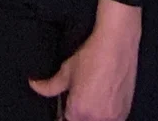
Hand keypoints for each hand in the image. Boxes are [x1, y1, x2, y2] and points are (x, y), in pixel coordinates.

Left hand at [29, 0, 140, 120]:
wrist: (116, 44)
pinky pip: (111, 120)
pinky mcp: (125, 113)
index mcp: (78, 112)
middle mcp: (96, 119)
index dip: (64, 114)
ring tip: (92, 98)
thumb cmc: (91, 57)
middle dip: (78, 115)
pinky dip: (105, 114)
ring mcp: (113, 118)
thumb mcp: (66, 71)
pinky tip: (103, 99)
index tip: (66, 106)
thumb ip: (48, 86)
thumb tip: (33, 85)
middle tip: (80, 99)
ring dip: (92, 116)